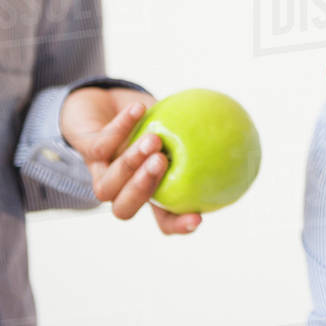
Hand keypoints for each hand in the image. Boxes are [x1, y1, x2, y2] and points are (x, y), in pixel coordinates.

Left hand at [60, 86, 201, 233]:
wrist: (101, 101)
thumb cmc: (148, 117)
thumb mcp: (175, 124)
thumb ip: (199, 133)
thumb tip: (240, 130)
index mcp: (148, 191)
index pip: (164, 219)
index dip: (178, 224)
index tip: (199, 217)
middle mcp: (122, 187)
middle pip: (126, 209)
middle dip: (144, 190)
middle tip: (163, 164)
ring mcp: (100, 171)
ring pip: (107, 185)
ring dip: (130, 163)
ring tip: (154, 140)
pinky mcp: (85, 149)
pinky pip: (101, 143)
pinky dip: (121, 127)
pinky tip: (138, 110)